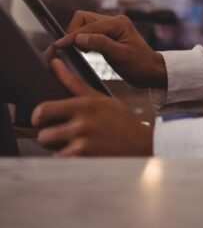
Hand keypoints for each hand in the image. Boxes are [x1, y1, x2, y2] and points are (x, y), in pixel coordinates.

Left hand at [32, 59, 152, 155]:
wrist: (140, 143)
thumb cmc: (119, 119)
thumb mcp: (99, 98)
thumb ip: (74, 83)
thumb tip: (55, 63)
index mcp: (84, 105)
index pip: (44, 110)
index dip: (37, 116)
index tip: (40, 119)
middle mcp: (82, 124)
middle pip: (43, 135)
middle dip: (48, 136)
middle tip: (57, 134)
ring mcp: (83, 144)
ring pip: (51, 151)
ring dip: (57, 150)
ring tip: (70, 145)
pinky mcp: (86, 161)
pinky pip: (62, 163)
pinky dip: (66, 161)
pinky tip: (78, 156)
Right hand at [55, 11, 166, 88]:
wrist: (151, 71)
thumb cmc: (140, 65)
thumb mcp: (120, 56)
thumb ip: (100, 44)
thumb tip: (78, 38)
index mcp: (118, 23)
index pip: (88, 26)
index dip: (72, 36)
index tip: (58, 46)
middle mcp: (114, 21)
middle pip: (84, 18)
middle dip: (73, 31)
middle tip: (70, 49)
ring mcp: (111, 26)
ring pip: (85, 23)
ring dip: (77, 34)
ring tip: (77, 50)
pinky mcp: (109, 34)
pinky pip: (90, 31)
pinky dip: (83, 38)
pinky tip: (84, 50)